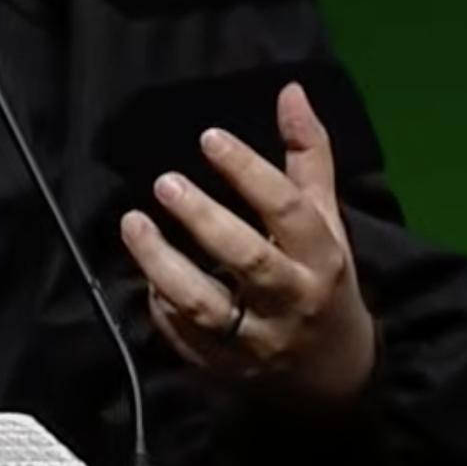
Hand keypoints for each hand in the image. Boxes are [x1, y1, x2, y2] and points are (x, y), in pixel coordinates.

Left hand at [118, 82, 374, 404]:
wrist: (334, 374)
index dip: (250, 172)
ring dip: (163, 265)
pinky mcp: (225, 367)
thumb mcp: (326, 221)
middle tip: (165, 182)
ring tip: (132, 223)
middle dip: (204, 220)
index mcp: (322, 258)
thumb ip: (308, 156)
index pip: (289, 211)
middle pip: (248, 260)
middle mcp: (292, 299)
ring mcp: (257, 338)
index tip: (209, 138)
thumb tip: (290, 91)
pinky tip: (143, 275)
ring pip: (206, 306)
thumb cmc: (324, 280)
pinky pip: (185, 338)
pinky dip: (161, 307)